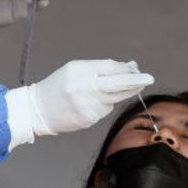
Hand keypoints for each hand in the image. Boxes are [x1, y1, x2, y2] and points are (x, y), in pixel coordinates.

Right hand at [13, 60, 153, 138]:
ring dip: (119, 93)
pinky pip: (105, 110)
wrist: (38, 110)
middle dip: (137, 81)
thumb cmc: (57, 86)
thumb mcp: (75, 70)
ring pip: (115, 99)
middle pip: (119, 84)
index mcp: (82, 72)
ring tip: (102, 91)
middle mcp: (86, 88)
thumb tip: (126, 69)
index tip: (138, 70)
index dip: (127, 69)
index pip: (112, 68)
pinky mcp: (90, 119)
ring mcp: (89, 105)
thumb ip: (100, 69)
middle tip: (149, 79)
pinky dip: (102, 105)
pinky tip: (88, 104)